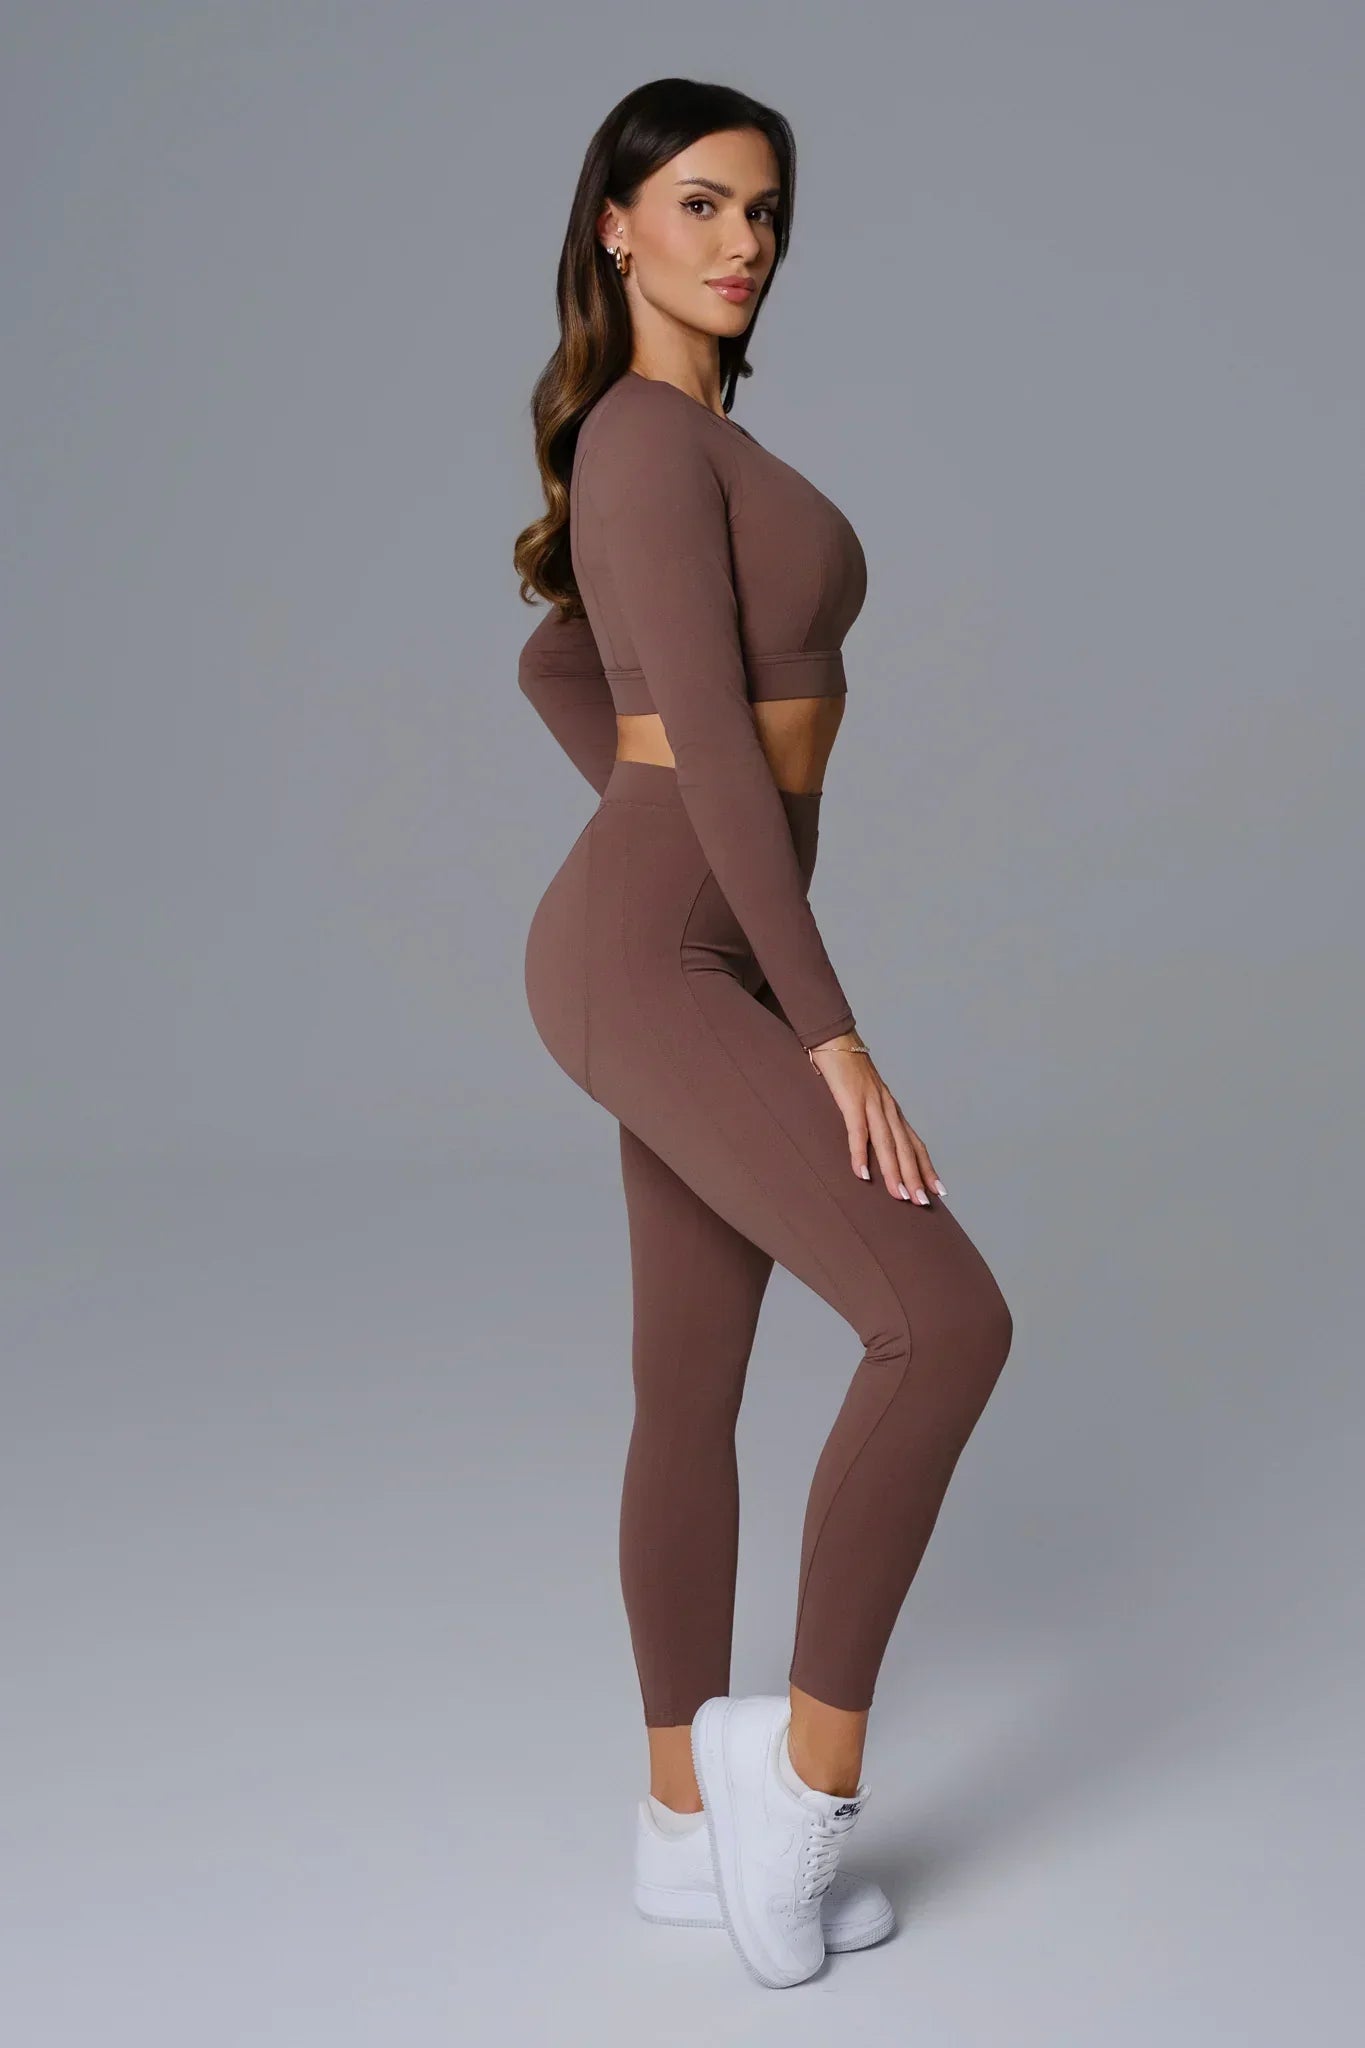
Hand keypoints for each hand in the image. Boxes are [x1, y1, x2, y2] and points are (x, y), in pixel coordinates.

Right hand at [806, 1033, 947, 1204]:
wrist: (836, 1040)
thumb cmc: (849, 1072)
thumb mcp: (866, 1098)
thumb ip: (872, 1119)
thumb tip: (873, 1145)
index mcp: (892, 1111)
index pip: (915, 1143)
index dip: (927, 1167)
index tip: (937, 1191)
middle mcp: (888, 1109)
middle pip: (905, 1148)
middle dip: (915, 1177)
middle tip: (922, 1203)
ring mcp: (872, 1103)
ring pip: (887, 1143)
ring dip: (895, 1171)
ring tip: (899, 1195)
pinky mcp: (852, 1100)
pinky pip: (858, 1131)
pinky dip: (860, 1153)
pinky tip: (863, 1173)